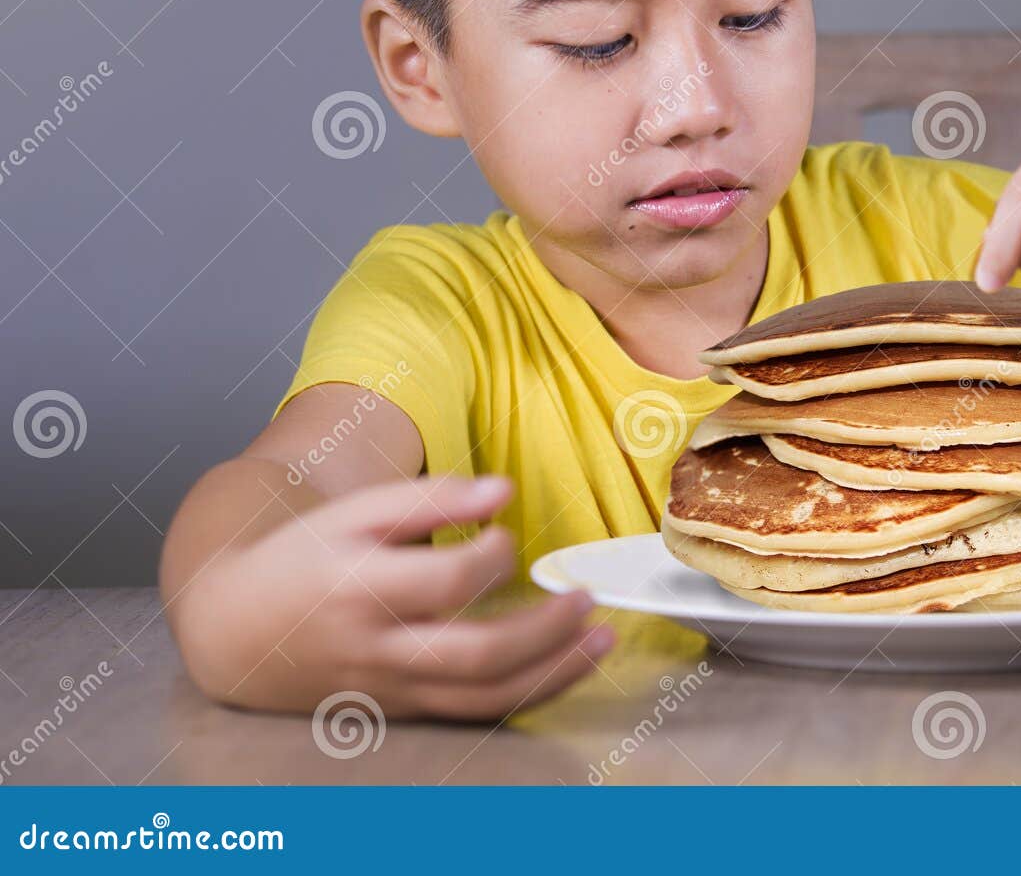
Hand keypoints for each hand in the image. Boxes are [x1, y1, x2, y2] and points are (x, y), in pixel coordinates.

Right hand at [170, 475, 611, 720]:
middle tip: (586, 598)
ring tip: (601, 639)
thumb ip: (431, 498)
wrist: (237, 631)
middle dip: (546, 631)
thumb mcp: (354, 512)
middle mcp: (376, 649)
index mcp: (359, 588)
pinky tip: (566, 666)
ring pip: (483, 696)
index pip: (445, 581)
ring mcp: (391, 688)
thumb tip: (504, 491)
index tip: (506, 536)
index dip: (491, 556)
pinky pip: (474, 711)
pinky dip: (528, 693)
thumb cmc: (304, 559)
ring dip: (553, 671)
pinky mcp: (403, 710)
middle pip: (476, 654)